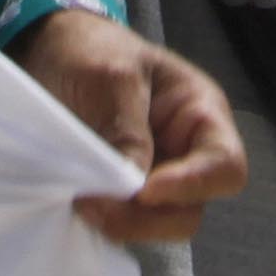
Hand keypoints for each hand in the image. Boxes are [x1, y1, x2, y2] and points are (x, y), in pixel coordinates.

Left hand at [8, 7, 246, 246]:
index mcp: (200, 114)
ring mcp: (155, 178)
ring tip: (82, 201)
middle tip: (97, 202)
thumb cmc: (92, 50)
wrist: (50, 52)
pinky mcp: (123, 195)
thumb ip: (127, 131)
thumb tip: (135, 188)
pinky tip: (79, 204)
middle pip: (191, 209)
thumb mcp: (112, 77)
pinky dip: (105, 222)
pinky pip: (125, 223)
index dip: (192, 185)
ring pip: (157, 225)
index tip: (145, 189)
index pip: (224, 166)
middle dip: (147, 217)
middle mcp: (185, 154)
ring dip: (122, 223)